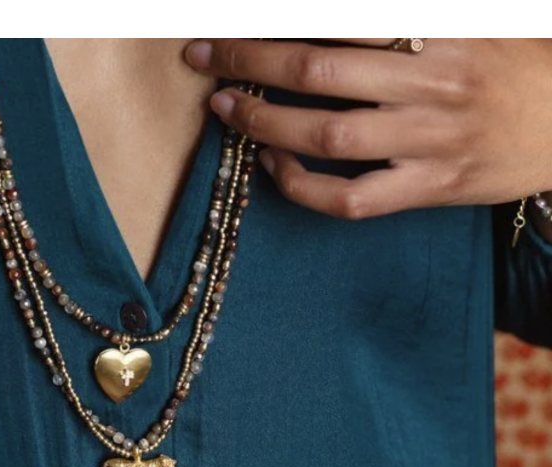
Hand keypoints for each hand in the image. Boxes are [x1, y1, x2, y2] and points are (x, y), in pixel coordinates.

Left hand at [185, 39, 551, 219]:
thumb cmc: (515, 62)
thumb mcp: (477, 14)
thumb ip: (405, 12)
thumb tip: (349, 16)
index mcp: (443, 25)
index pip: (343, 16)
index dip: (276, 17)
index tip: (231, 17)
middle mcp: (432, 80)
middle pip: (319, 66)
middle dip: (249, 57)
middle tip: (202, 54)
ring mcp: (429, 140)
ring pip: (327, 134)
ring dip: (263, 121)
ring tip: (226, 108)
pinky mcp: (428, 189)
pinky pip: (350, 199)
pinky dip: (301, 185)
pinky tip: (273, 165)